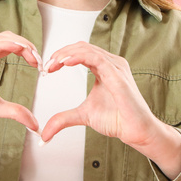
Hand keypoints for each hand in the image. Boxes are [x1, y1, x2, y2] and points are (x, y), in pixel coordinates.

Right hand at [0, 31, 41, 134]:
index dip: (27, 51)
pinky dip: (6, 45)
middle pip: (8, 38)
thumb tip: (34, 124)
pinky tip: (19, 50)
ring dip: (21, 45)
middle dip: (28, 46)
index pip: (9, 45)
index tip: (39, 66)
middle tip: (41, 62)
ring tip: (34, 57)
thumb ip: (15, 111)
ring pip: (1, 39)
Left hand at [39, 42, 162, 148]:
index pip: (80, 53)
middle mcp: (111, 64)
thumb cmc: (117, 120)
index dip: (62, 56)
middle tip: (47, 65)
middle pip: (82, 47)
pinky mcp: (118, 75)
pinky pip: (97, 59)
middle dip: (61, 53)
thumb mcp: (83, 116)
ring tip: (53, 62)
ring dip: (67, 54)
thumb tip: (45, 133)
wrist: (136, 131)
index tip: (48, 68)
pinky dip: (79, 57)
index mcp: (104, 68)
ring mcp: (116, 68)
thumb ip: (64, 119)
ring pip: (88, 49)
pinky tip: (66, 62)